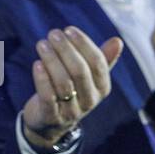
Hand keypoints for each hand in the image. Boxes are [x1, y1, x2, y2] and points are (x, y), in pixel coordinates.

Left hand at [22, 28, 123, 149]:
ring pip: (63, 83)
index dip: (84, 44)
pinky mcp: (51, 117)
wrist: (50, 123)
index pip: (97, 63)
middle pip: (80, 71)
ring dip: (51, 60)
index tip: (69, 30)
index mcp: (101, 88)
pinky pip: (48, 97)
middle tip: (53, 34)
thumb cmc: (71, 91)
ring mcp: (71, 111)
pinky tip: (36, 63)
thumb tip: (118, 41)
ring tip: (42, 44)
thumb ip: (101, 60)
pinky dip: (42, 79)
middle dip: (66, 49)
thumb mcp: (87, 78)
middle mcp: (90, 100)